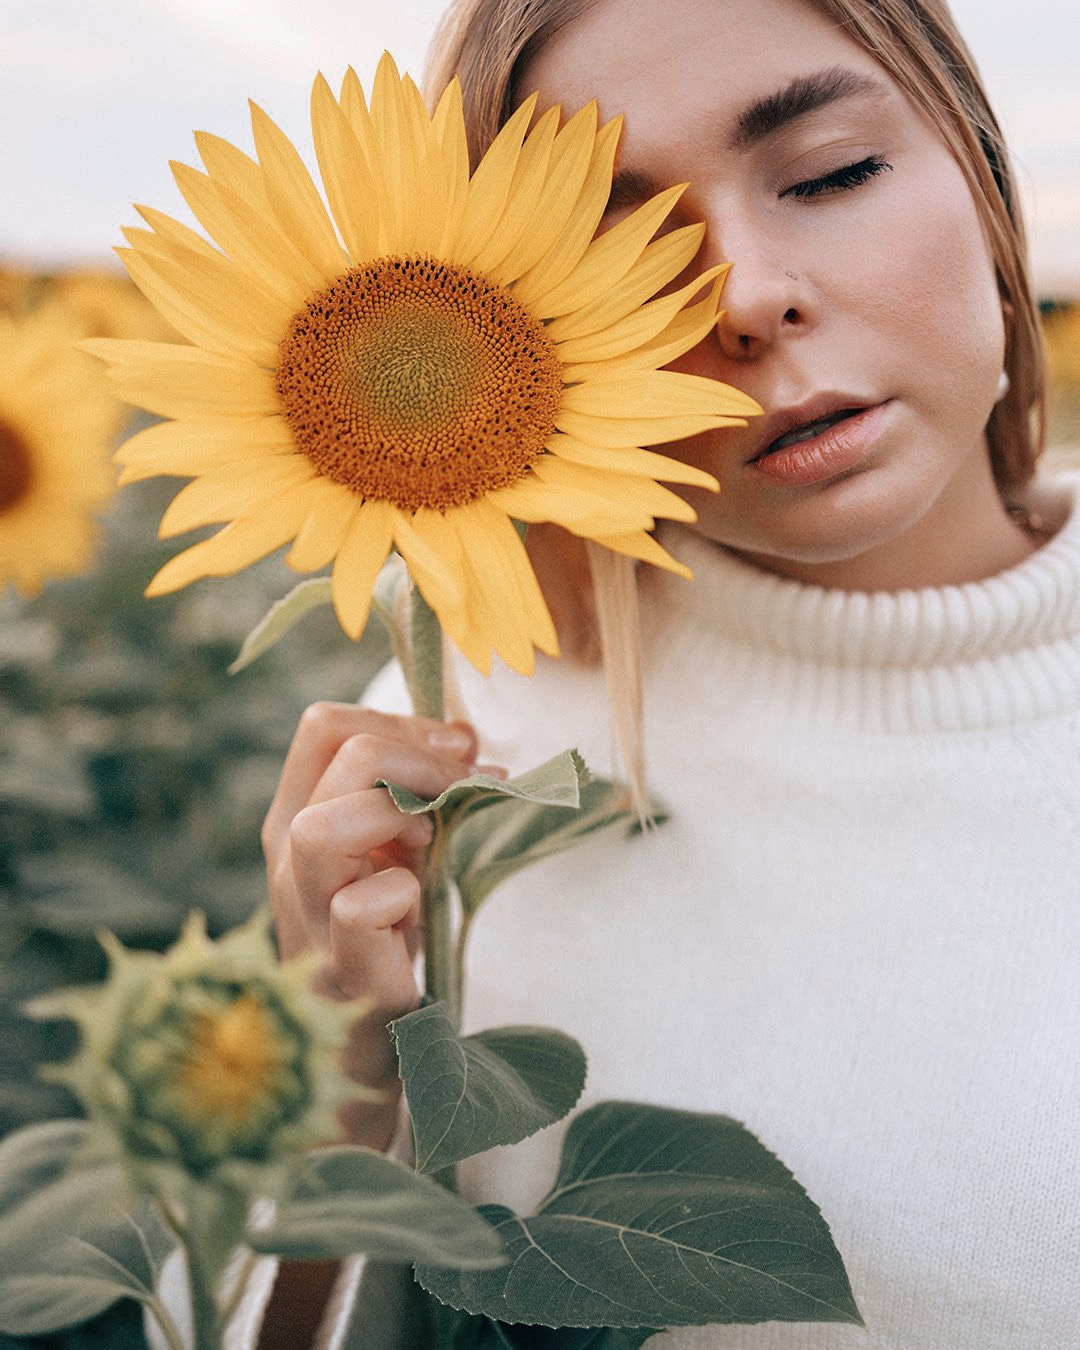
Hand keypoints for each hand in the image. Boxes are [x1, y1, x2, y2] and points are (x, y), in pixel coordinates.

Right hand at [262, 702, 481, 1148]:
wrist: (368, 1051)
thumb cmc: (385, 941)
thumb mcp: (395, 851)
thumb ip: (415, 795)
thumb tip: (464, 738)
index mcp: (297, 816)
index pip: (326, 725)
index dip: (401, 722)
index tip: (457, 752)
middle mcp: (286, 857)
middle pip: (339, 751)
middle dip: (422, 756)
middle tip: (466, 789)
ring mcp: (304, 913)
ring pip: (319, 828)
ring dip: (399, 817)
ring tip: (430, 845)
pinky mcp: (337, 969)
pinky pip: (358, 909)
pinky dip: (404, 895)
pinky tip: (419, 909)